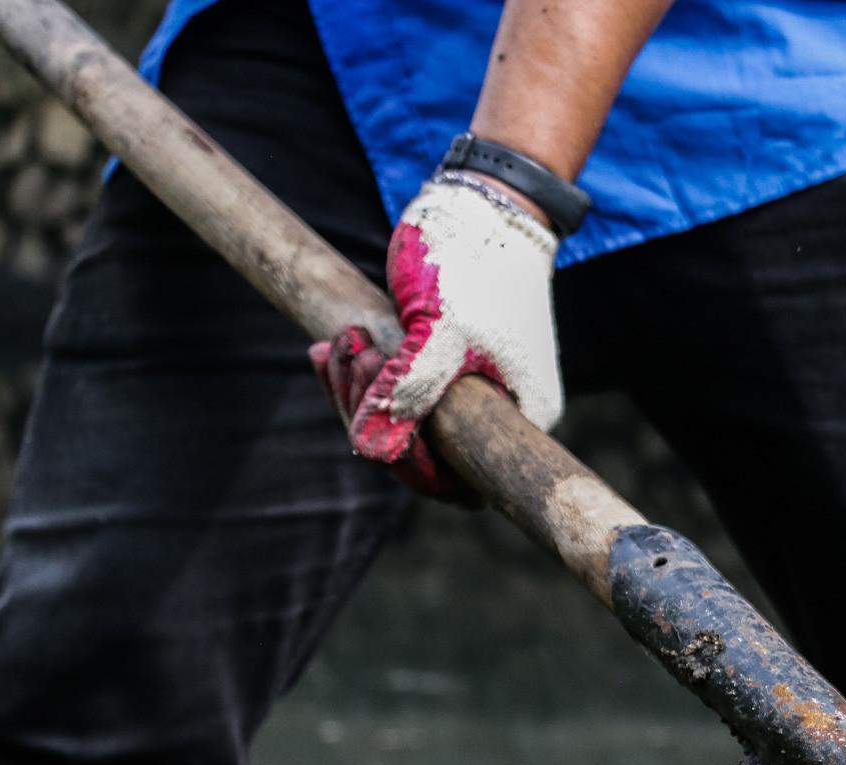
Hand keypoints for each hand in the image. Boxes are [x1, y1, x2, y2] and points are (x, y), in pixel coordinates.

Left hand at [309, 175, 561, 502]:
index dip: (409, 468)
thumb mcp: (438, 329)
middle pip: (421, 452)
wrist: (481, 199)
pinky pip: (393, 388)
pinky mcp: (439, 362)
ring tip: (340, 339)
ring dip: (356, 387)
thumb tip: (373, 450)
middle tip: (352, 353)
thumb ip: (409, 392)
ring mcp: (467, 387)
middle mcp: (499, 410)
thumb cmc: (474, 260)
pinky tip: (327, 349)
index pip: (458, 483)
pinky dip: (357, 373)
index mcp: (519, 414)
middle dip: (371, 411)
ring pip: (400, 419)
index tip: (373, 423)